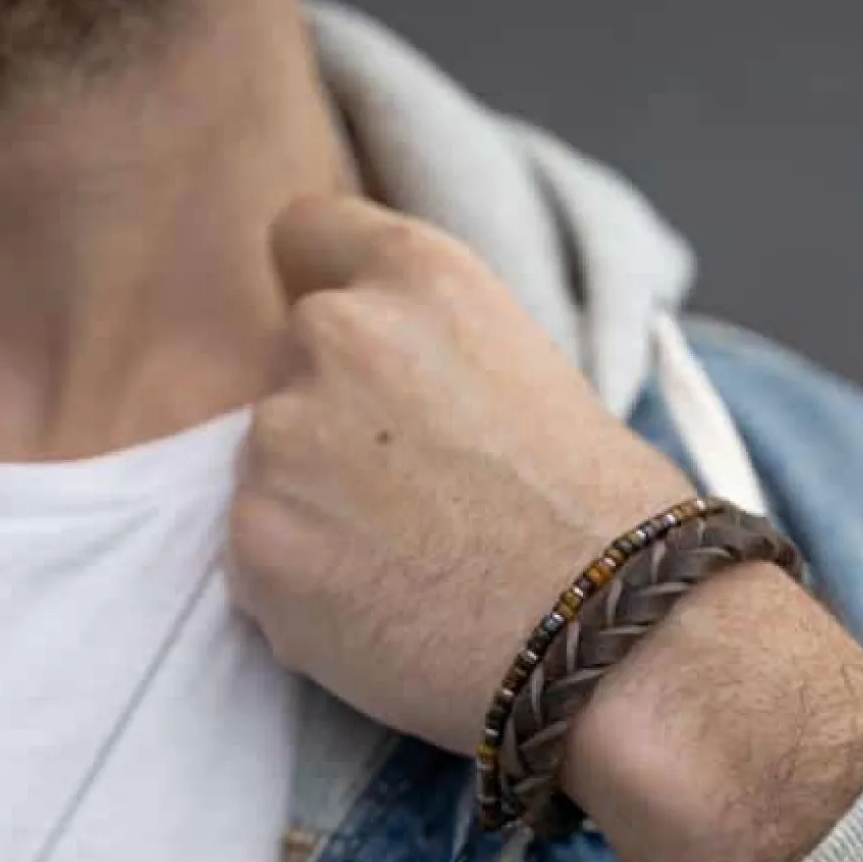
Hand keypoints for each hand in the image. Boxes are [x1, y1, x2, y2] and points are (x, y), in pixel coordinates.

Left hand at [227, 194, 694, 756]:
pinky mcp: (255, 545)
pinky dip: (304, 587)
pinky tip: (382, 613)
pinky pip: (258, 559)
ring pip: (267, 470)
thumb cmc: (602, 513)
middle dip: (330, 422)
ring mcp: (281, 443)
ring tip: (409, 566)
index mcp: (417, 277)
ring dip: (313, 510)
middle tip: (412, 496)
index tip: (351, 348)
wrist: (608, 628)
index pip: (307, 233)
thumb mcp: (528, 371)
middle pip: (286, 367)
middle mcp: (335, 336)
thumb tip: (374, 382)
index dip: (327, 289)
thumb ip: (428, 350)